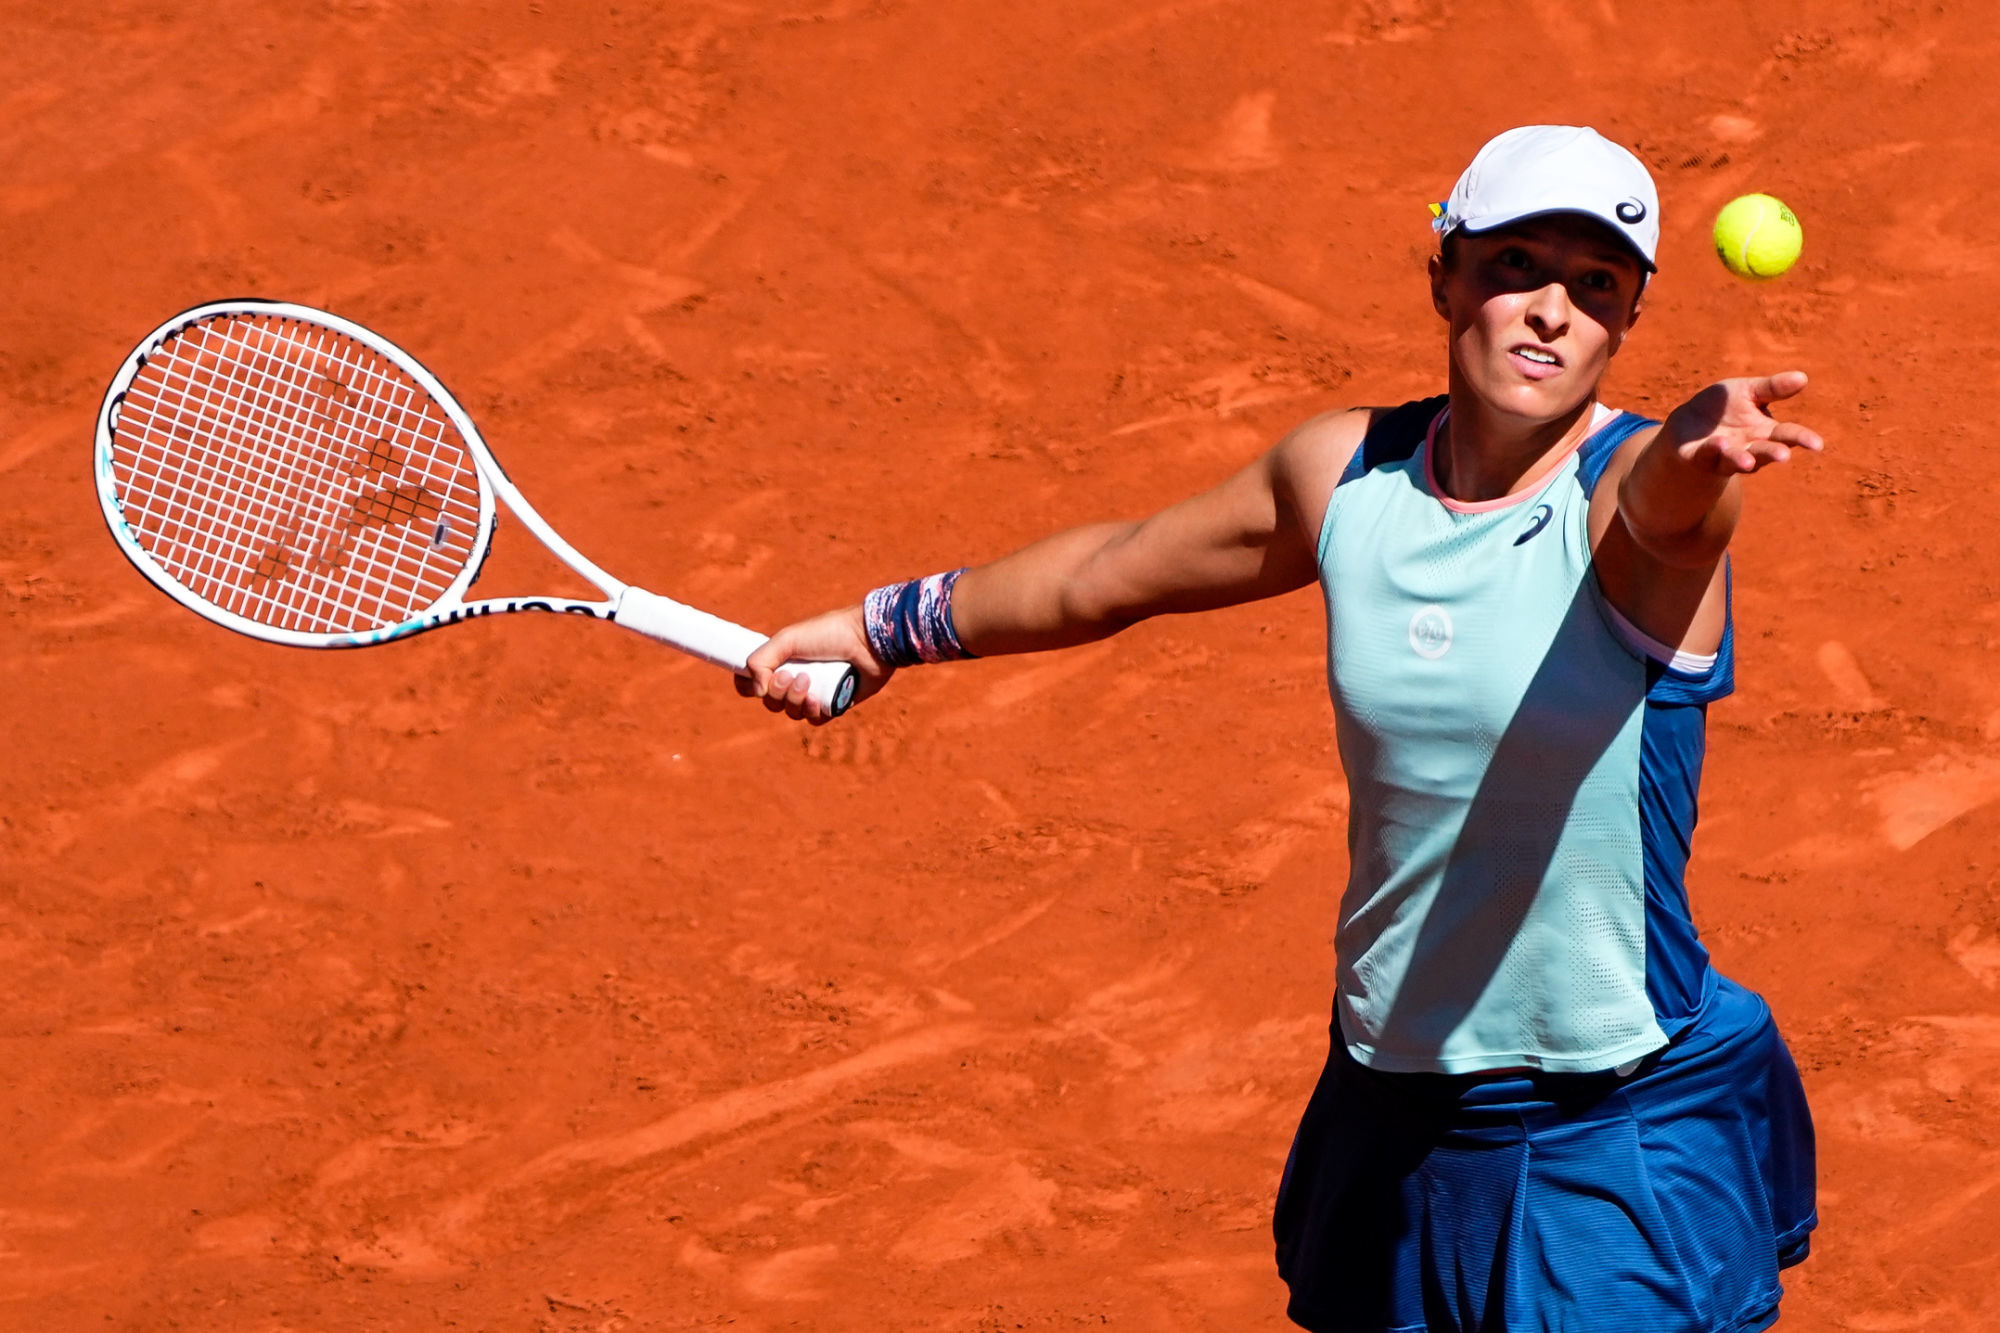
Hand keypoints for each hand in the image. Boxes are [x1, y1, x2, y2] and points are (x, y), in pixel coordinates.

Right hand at [736, 604, 891, 723]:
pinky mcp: (834, 704)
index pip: (753, 681)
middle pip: (771, 702)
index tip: (752, 682)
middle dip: (777, 693)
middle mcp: (796, 677)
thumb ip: (761, 660)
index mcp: (783, 660)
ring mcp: (815, 692)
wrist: (868, 640)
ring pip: (791, 713)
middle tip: (791, 676)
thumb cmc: (829, 633)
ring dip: (794, 701)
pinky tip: (819, 699)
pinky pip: (814, 720)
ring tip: (809, 683)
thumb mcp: (787, 639)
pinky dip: (812, 712)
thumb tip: (757, 692)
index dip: (746, 686)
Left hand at [1659, 371, 1824, 475]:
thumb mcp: (1748, 392)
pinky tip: (1719, 442)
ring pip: (1737, 460)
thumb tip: (1803, 377)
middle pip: (1766, 451)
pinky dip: (1713, 450)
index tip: (1817, 445)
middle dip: (1774, 453)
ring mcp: (1726, 456)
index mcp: (1766, 431)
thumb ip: (1772, 388)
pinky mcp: (1701, 458)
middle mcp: (1750, 448)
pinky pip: (1707, 455)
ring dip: (1742, 459)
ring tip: (1748, 459)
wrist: (1688, 424)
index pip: (1789, 435)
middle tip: (1783, 455)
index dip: (1803, 439)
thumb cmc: (1725, 409)